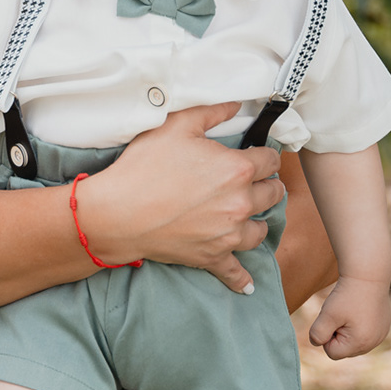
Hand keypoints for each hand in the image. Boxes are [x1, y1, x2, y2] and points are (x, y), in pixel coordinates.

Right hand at [88, 102, 284, 294]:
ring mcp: (229, 233)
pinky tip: (248, 285)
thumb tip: (237, 104)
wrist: (118, 213)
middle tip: (253, 182)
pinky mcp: (213, 257)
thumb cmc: (143, 167)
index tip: (257, 155)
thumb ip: (211, 111)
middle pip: (272, 194)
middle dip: (265, 185)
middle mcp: (240, 202)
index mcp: (237, 168)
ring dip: (257, 221)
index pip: (270, 159)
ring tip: (247, 215)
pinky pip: (236, 272)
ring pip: (260, 230)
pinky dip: (242, 279)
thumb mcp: (174, 126)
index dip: (264, 154)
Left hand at [308, 276, 389, 359]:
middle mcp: (373, 344)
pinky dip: (357, 325)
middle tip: (341, 314)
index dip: (326, 335)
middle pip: (343, 349)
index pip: (332, 353)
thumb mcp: (327, 315)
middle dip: (337, 334)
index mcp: (360, 344)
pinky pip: (363, 333)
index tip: (333, 318)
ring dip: (346, 329)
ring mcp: (380, 336)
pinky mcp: (383, 327)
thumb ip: (318, 334)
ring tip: (350, 311)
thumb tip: (316, 343)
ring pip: (353, 341)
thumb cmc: (346, 295)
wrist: (368, 276)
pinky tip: (360, 310)